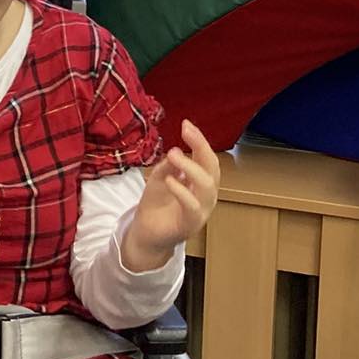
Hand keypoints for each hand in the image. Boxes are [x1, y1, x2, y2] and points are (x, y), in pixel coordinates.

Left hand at [122, 121, 219, 268]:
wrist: (146, 234)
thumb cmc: (155, 205)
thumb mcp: (159, 178)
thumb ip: (169, 166)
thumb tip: (177, 151)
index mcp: (200, 182)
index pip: (206, 158)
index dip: (199, 141)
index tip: (187, 124)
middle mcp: (206, 195)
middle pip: (212, 168)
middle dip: (201, 147)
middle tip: (186, 131)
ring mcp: (201, 210)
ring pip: (207, 186)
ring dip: (191, 167)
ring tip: (174, 154)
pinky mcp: (191, 224)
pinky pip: (192, 207)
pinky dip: (182, 191)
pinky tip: (170, 180)